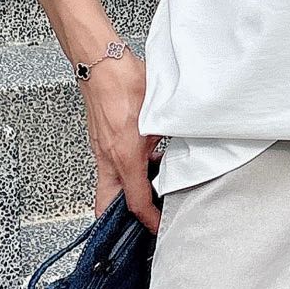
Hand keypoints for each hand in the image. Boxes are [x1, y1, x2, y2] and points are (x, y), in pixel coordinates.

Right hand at [78, 46, 163, 232]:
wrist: (101, 62)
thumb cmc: (124, 81)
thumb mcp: (159, 113)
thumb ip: (172, 134)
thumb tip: (189, 142)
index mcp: (124, 157)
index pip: (135, 202)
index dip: (148, 220)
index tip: (157, 226)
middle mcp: (108, 158)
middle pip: (106, 204)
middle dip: (119, 220)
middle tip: (140, 223)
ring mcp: (101, 149)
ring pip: (109, 185)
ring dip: (125, 193)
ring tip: (148, 190)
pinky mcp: (100, 139)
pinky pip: (110, 167)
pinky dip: (125, 172)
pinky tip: (144, 160)